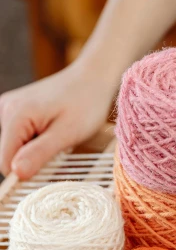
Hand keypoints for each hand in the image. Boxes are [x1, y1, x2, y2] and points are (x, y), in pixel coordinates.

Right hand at [0, 62, 115, 179]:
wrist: (93, 76)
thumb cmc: (86, 102)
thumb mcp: (67, 133)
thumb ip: (39, 153)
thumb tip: (16, 173)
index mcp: (15, 115)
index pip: (6, 163)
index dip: (28, 170)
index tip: (51, 161)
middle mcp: (5, 108)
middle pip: (9, 154)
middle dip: (32, 157)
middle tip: (58, 142)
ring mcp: (9, 107)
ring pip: (15, 146)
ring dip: (35, 147)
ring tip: (57, 132)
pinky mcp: (15, 108)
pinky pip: (19, 135)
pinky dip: (35, 138)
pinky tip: (51, 127)